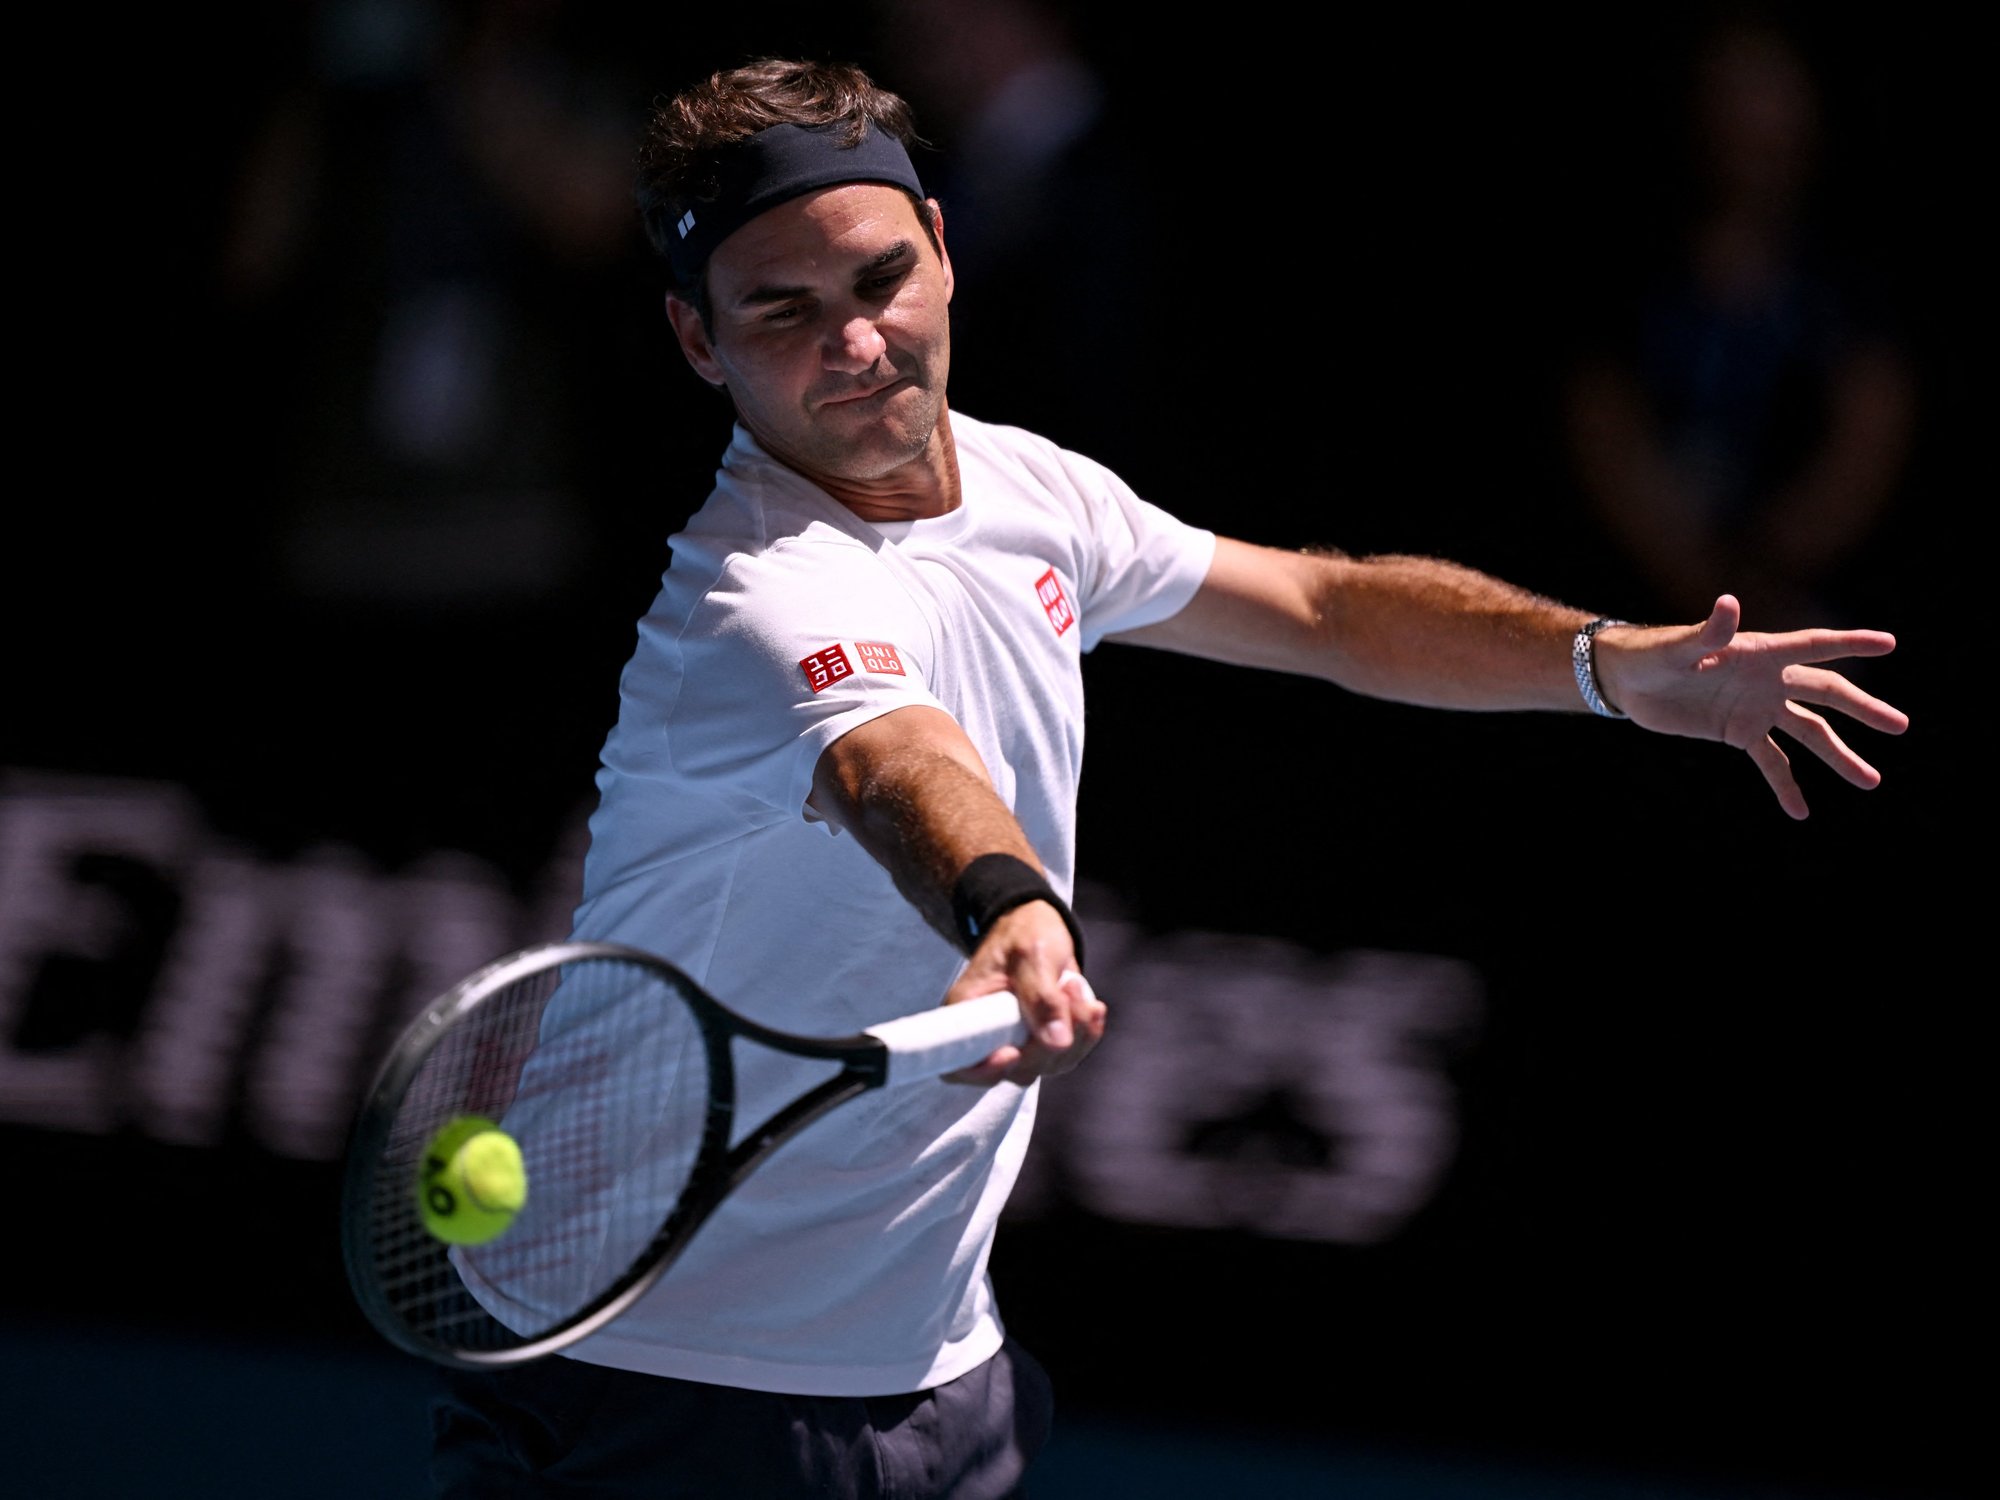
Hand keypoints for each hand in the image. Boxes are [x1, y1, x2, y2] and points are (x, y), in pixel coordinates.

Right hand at [941, 900, 1105, 1085]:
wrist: (1040, 927)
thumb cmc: (1025, 933)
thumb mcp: (1032, 954)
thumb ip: (1042, 997)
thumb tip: (1057, 1042)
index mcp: (966, 1013)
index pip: (959, 1065)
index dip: (985, 1070)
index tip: (1012, 1053)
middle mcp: (987, 1036)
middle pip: (1017, 1069)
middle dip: (1052, 1038)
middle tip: (1068, 989)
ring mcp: (1016, 1043)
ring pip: (1048, 1065)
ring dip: (1076, 1033)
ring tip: (1075, 987)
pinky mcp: (1042, 1042)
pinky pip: (1068, 1055)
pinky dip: (1087, 1034)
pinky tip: (1091, 1006)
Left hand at [1597, 594, 1909, 818]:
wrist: (1629, 681)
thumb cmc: (1654, 654)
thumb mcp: (1680, 647)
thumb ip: (1709, 633)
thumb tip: (1729, 602)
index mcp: (1760, 652)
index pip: (1813, 646)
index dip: (1850, 643)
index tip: (1889, 643)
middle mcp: (1768, 679)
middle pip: (1825, 693)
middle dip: (1862, 709)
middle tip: (1900, 726)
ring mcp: (1758, 707)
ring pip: (1808, 732)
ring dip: (1838, 756)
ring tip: (1870, 781)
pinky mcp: (1740, 732)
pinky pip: (1771, 760)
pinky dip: (1786, 785)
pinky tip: (1801, 811)